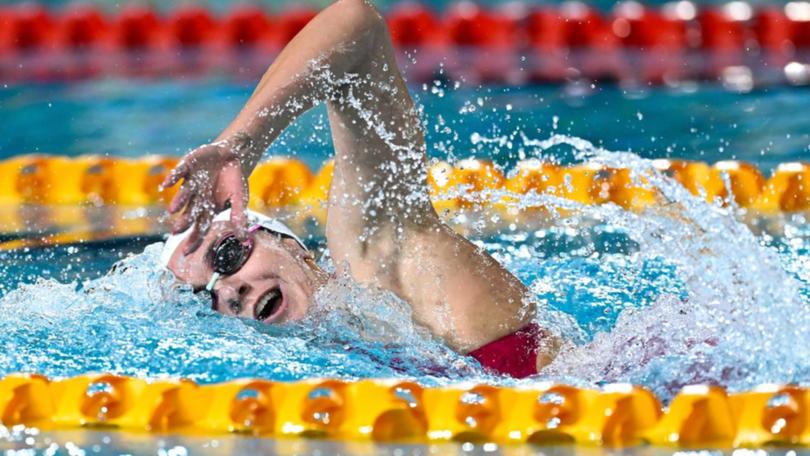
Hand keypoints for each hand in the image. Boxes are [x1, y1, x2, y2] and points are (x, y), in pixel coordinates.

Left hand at [160, 135, 253, 253]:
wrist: (231, 155)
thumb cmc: (234, 180)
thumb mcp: (240, 199)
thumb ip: (239, 216)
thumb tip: (244, 239)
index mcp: (208, 209)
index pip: (199, 228)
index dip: (193, 240)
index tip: (186, 253)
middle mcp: (197, 199)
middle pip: (189, 213)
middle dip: (183, 222)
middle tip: (176, 231)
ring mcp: (191, 183)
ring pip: (184, 194)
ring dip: (179, 201)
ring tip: (173, 210)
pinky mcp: (187, 167)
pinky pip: (178, 173)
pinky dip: (172, 178)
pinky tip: (166, 184)